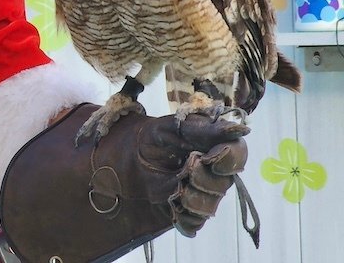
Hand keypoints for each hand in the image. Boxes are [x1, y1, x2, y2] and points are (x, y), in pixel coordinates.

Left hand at [0, 105, 249, 262]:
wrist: (108, 165)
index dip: (230, 155)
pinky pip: (195, 222)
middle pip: (225, 180)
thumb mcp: (167, 128)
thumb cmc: (138, 140)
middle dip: (209, 177)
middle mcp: (204, 169)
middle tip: (189, 171)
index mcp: (205, 145)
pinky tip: (171, 205)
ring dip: (196, 197)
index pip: (234, 152)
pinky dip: (185, 216)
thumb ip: (201, 127)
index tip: (213, 155)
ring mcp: (193, 192)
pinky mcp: (180, 212)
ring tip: (177, 189)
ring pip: (211, 203)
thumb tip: (239, 126)